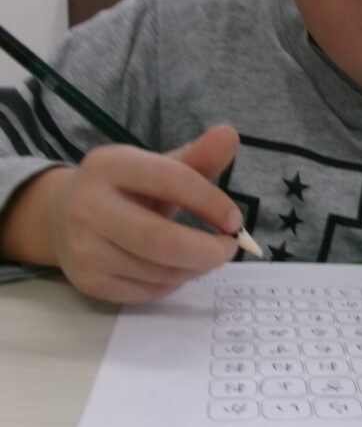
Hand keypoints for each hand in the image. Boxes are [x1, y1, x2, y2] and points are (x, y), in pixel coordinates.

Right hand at [15, 124, 241, 301]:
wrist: (62, 217)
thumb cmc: (124, 190)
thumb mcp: (155, 167)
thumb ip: (196, 158)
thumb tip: (231, 135)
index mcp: (109, 166)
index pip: (170, 181)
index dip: (210, 202)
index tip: (235, 220)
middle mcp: (89, 206)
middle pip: (161, 241)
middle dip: (207, 250)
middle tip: (229, 248)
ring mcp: (84, 248)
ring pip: (158, 272)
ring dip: (195, 268)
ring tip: (204, 256)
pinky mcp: (89, 281)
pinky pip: (148, 292)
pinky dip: (173, 283)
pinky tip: (175, 268)